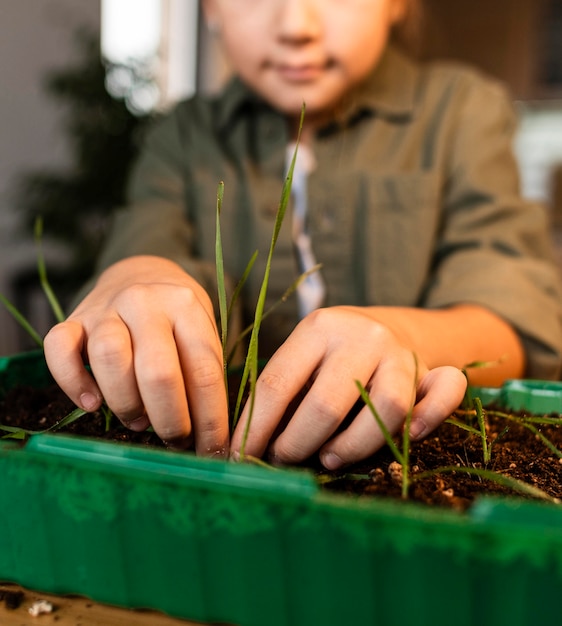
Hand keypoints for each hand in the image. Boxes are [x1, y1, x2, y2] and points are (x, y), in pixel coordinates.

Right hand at [43, 256, 228, 455]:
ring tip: (138, 421)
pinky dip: (72, 381)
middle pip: (157, 370)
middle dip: (170, 419)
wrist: (139, 273)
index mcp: (186, 306)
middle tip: (175, 440)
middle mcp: (145, 303)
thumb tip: (206, 439)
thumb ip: (202, 375)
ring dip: (126, 403)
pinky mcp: (73, 319)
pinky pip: (59, 348)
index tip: (212, 452)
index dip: (210, 419)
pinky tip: (91, 403)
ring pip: (109, 358)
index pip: (204, 371)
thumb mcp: (202, 333)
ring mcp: (106, 308)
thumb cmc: (177, 319)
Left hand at [231, 306, 466, 468]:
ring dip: (354, 445)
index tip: (240, 458)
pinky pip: (445, 394)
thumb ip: (285, 393)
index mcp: (318, 327)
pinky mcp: (434, 369)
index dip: (256, 428)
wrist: (392, 326)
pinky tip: (408, 437)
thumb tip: (250, 447)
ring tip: (329, 458)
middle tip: (283, 462)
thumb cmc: (335, 353)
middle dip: (297, 443)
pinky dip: (429, 418)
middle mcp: (362, 336)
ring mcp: (401, 353)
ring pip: (385, 408)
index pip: (277, 383)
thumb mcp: (305, 356)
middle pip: (326, 403)